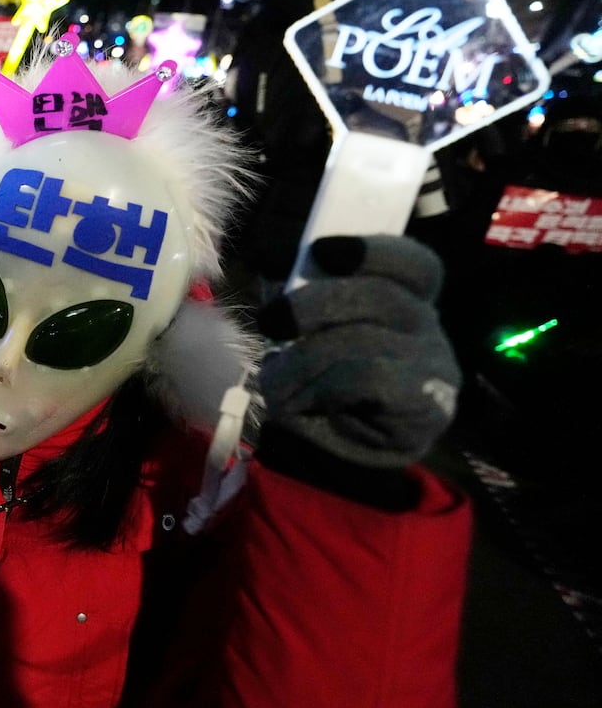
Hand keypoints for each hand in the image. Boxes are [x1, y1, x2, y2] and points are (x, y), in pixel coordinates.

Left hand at [256, 236, 461, 504]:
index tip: (321, 251)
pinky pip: (366, 377)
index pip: (411, 263)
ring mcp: (435, 364)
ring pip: (362, 340)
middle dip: (313, 305)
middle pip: (378, 295)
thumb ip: (308, 298)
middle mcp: (428, 326)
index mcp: (405, 300)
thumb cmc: (321, 385)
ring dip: (304, 360)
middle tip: (272, 322)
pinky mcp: (428, 403)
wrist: (332, 458)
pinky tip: (306, 400)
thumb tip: (278, 264)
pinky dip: (323, 387)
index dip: (370, 250)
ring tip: (278, 380)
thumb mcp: (311, 334)